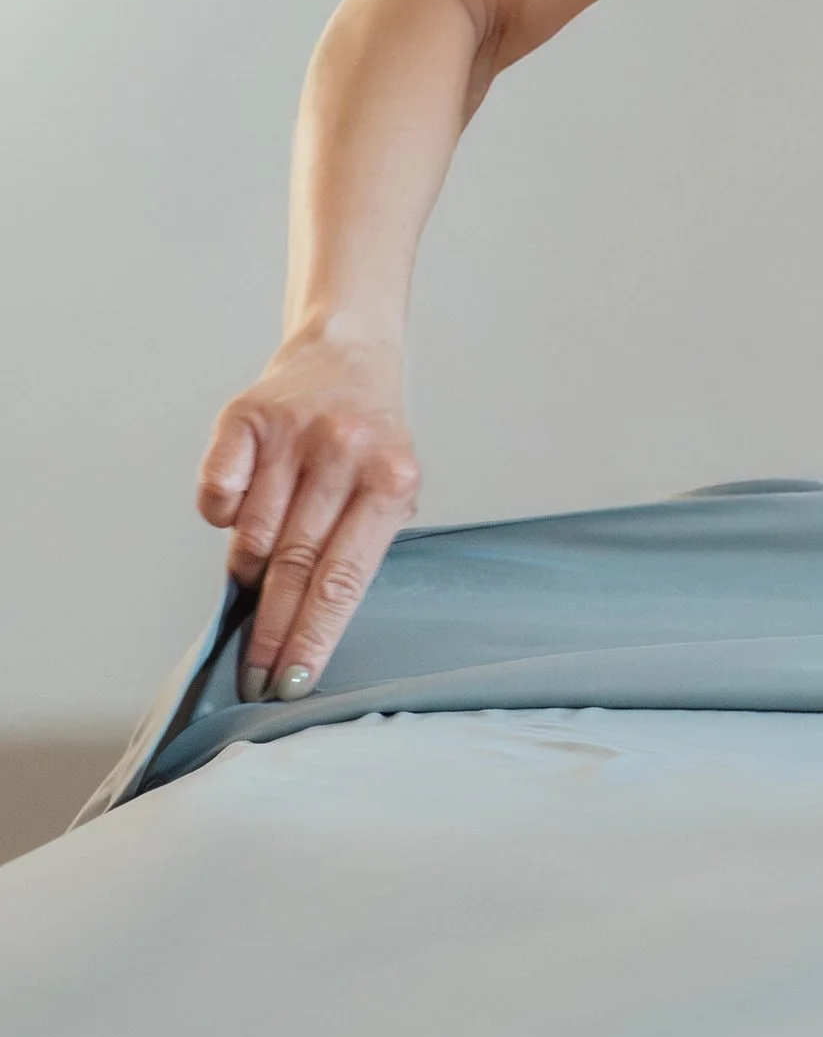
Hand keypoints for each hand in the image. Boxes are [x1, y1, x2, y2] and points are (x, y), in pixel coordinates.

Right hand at [196, 333, 419, 701]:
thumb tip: (306, 629)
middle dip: (272, 632)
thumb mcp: (391, 490)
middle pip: (296, 567)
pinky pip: (217, 493)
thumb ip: (357, 549)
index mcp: (392, 480)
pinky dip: (222, 516)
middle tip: (253, 678)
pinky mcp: (245, 416)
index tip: (290, 684)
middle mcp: (343, 453)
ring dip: (249, 570)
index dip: (313, 637)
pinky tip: (240, 512)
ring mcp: (293, 433)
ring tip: (257, 576)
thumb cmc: (371, 441)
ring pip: (252, 535)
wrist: (347, 353)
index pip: (344, 581)